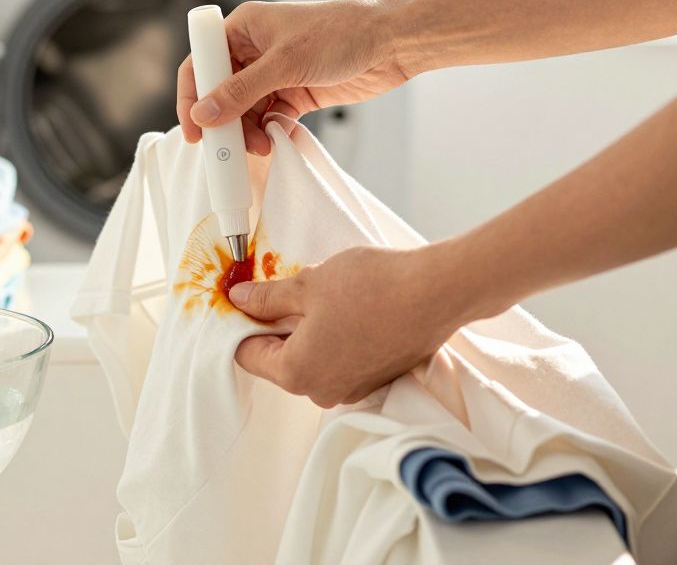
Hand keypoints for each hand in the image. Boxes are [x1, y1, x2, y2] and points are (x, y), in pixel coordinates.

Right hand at [176, 0, 418, 154]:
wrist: (390, 43)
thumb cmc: (340, 34)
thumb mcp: (284, 63)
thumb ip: (241, 92)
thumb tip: (203, 114)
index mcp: (244, 28)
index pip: (202, 63)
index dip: (192, 96)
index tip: (194, 129)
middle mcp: (255, 50)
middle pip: (221, 93)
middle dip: (223, 121)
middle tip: (227, 149)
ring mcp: (275, 73)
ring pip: (245, 110)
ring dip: (248, 131)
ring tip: (261, 146)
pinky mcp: (295, 92)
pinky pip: (270, 118)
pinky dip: (269, 132)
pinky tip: (276, 140)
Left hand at [229, 243, 487, 407]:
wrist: (437, 293)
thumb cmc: (373, 288)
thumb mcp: (307, 285)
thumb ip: (267, 298)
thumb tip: (239, 300)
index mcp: (296, 373)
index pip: (247, 354)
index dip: (242, 324)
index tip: (245, 300)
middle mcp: (321, 392)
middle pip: (280, 360)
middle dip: (277, 327)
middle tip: (285, 289)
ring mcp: (351, 389)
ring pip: (311, 360)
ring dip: (308, 331)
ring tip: (323, 295)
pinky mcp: (375, 380)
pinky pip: (339, 361)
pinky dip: (335, 339)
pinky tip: (348, 309)